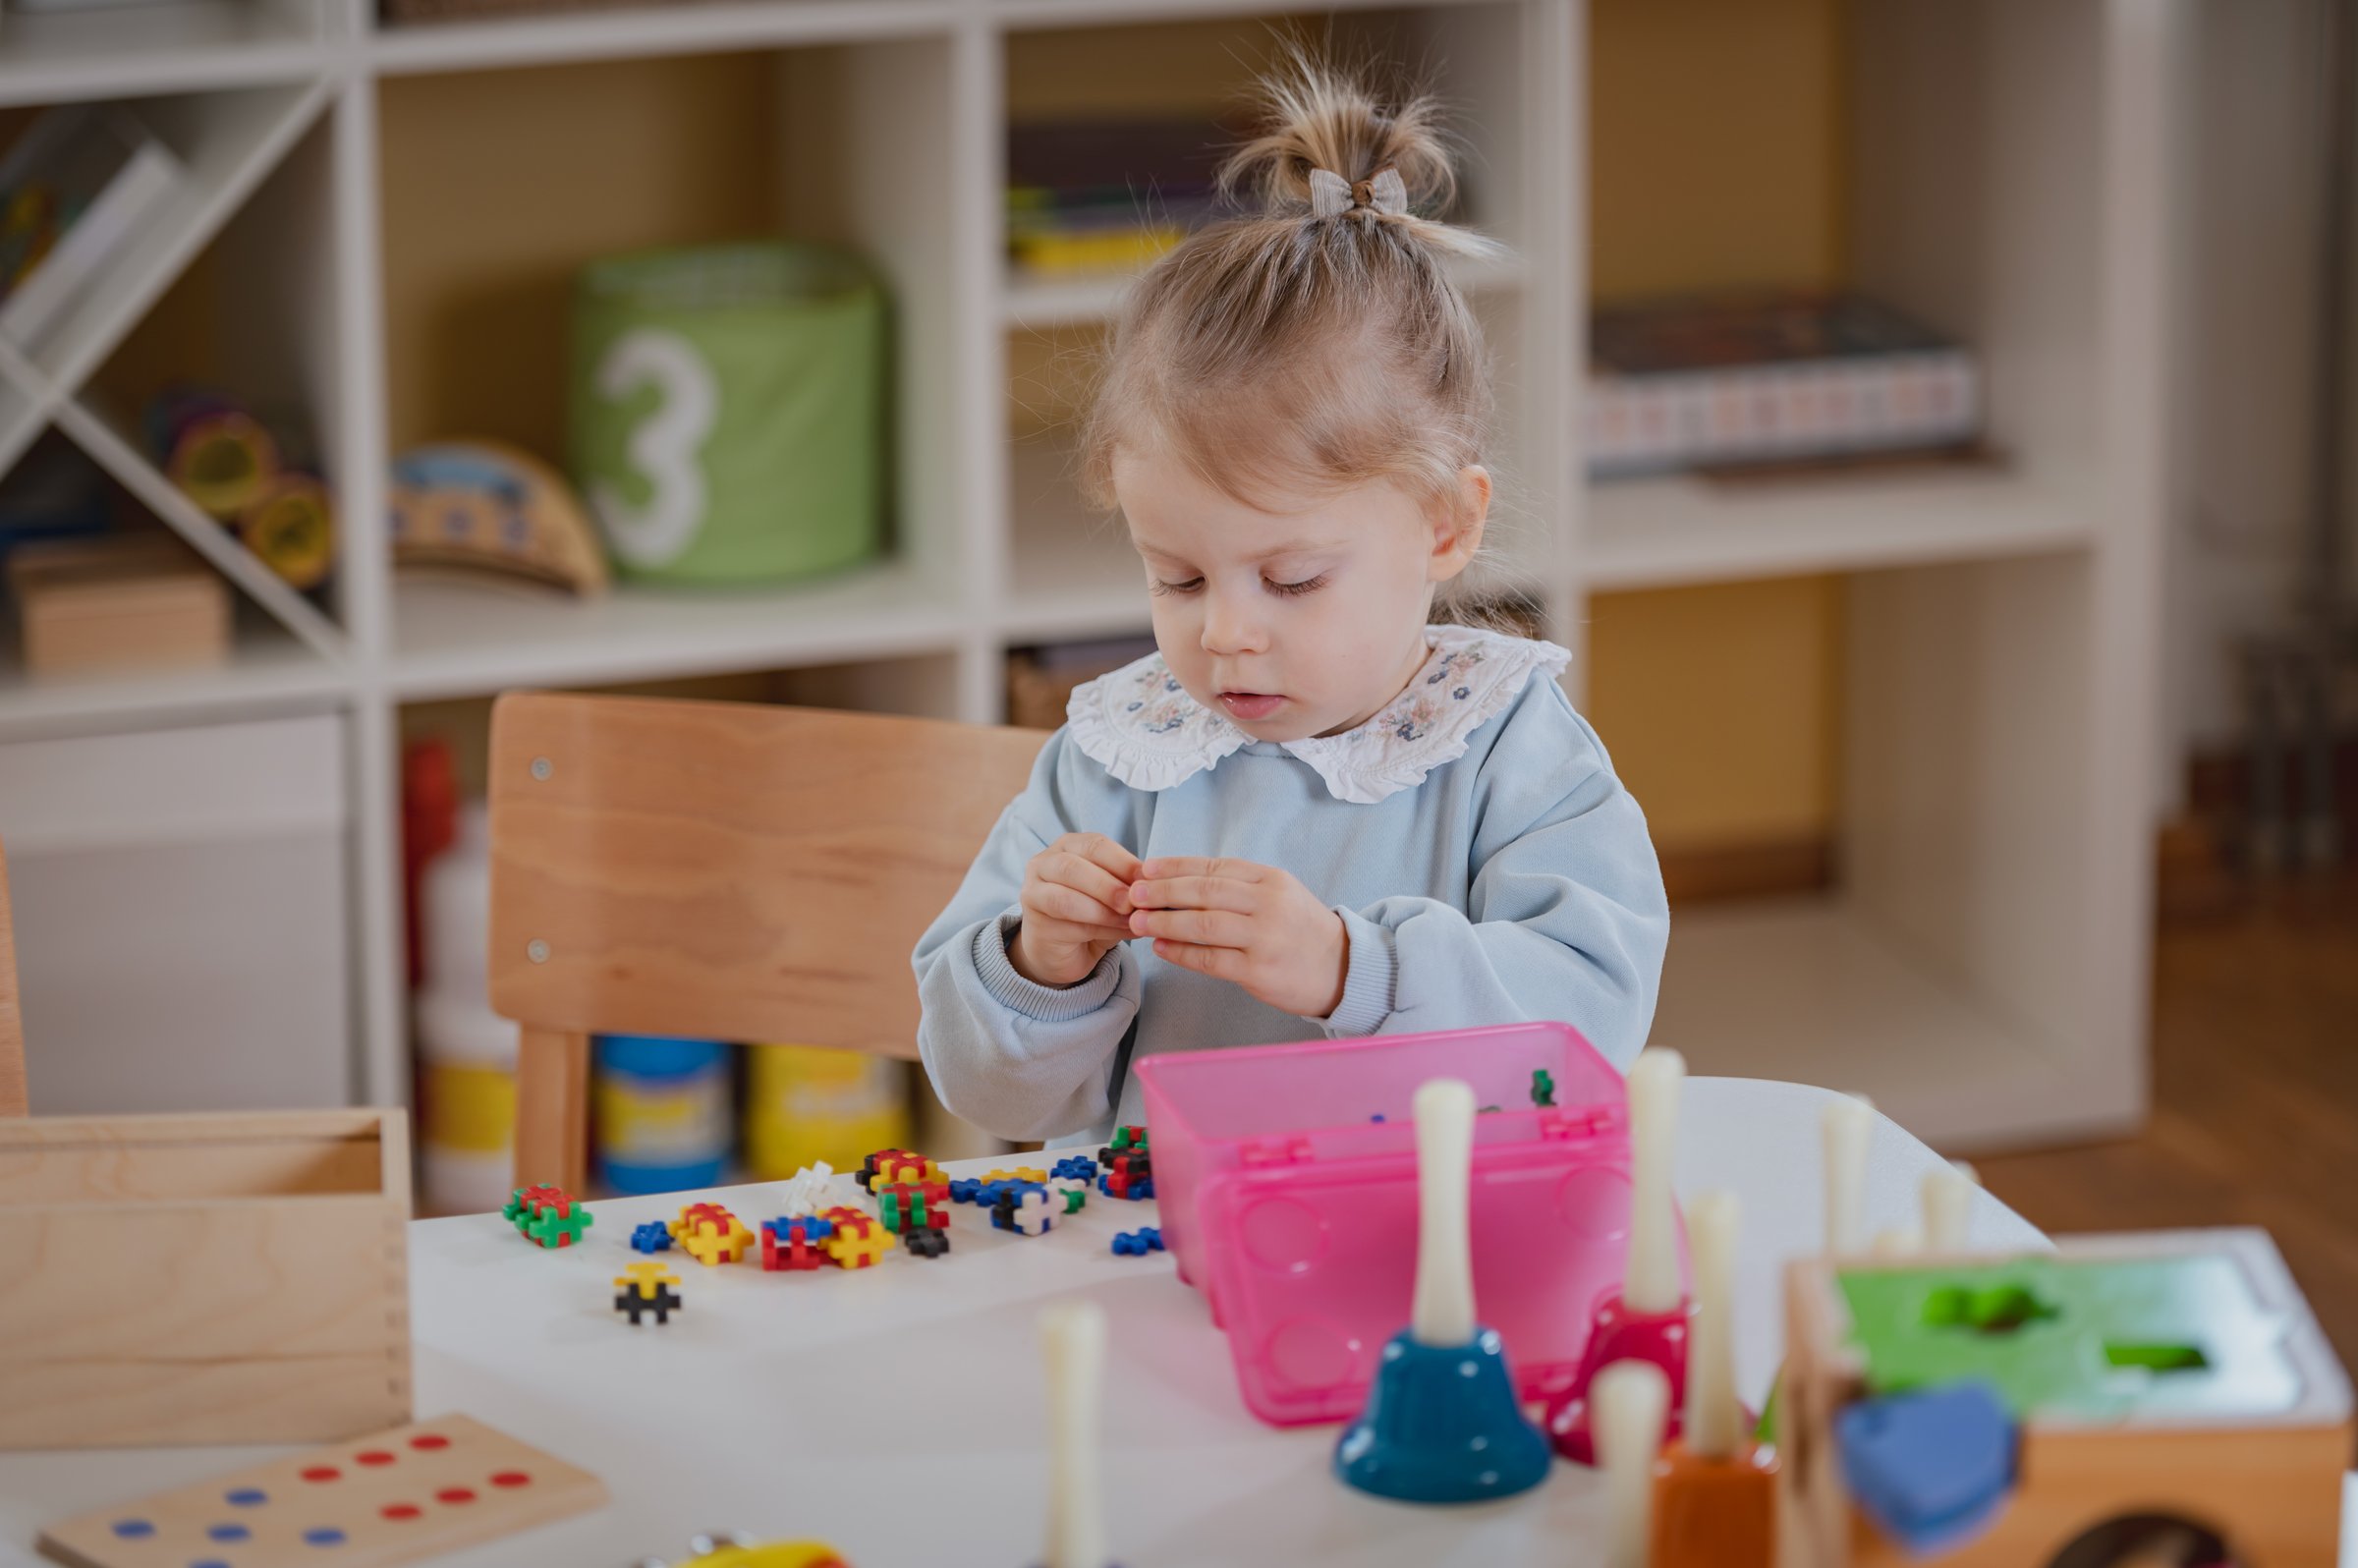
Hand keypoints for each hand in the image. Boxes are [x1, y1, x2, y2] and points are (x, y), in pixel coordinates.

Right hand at [1010, 833, 1141, 987]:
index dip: (1123, 861)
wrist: (1063, 949)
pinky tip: (1119, 934)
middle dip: (1108, 885)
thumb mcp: (1114, 894)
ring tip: (1130, 920)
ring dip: (1102, 910)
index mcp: (1069, 845)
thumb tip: (1156, 886)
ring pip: (1065, 897)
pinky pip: (1066, 925)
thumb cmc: (1092, 913)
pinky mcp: (1033, 921)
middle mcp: (1044, 862)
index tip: (1150, 880)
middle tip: (1134, 902)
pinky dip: (1097, 928)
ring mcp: (1032, 891)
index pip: (1095, 845)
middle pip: (1073, 866)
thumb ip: (1128, 886)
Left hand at [1127, 857, 1348, 1017]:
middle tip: (1133, 894)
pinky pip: (1210, 960)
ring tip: (1137, 922)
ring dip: (1164, 922)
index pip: (1213, 868)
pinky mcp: (1259, 971)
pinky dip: (1181, 953)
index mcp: (1271, 879)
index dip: (1175, 867)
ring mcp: (1264, 938)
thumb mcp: (1278, 894)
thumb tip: (1180, 882)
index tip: (1145, 869)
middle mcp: (1268, 904)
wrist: (1341, 968)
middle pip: (1204, 892)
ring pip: (1203, 924)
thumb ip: (1237, 887)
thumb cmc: (1299, 930)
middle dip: (1162, 892)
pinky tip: (1161, 948)